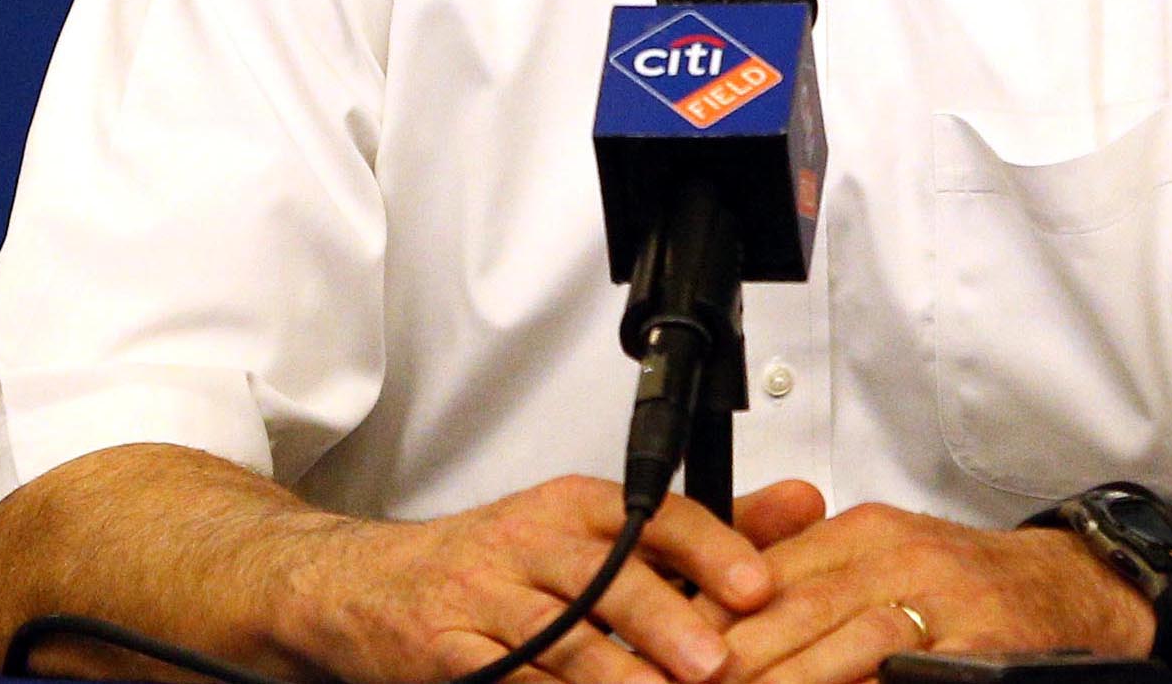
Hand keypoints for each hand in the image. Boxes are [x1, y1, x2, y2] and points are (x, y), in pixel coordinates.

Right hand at [271, 474, 778, 683]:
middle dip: (664, 619)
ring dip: (612, 673)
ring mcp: (484, 599)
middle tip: (715, 661)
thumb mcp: (594, 529)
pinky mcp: (445, 652)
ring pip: (555, 637)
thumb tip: (804, 505)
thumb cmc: (498, 562)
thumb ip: (704, 529)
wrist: (366, 585)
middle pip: (605, 576)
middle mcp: (531, 543)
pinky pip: (502, 678)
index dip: (709, 548)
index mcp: (577, 507)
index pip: (653, 515)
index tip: (757, 585)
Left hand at [713, 503, 1151, 683]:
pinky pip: (903, 673)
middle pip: (793, 610)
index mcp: (866, 535)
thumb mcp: (886, 560)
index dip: (708, 620)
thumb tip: (720, 622)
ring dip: (787, 680)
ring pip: (845, 643)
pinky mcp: (977, 649)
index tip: (661, 656)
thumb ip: (813, 579)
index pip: (764, 574)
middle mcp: (898, 559)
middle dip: (730, 658)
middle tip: (681, 680)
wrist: (1073, 589)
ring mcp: (940, 604)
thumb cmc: (970, 585)